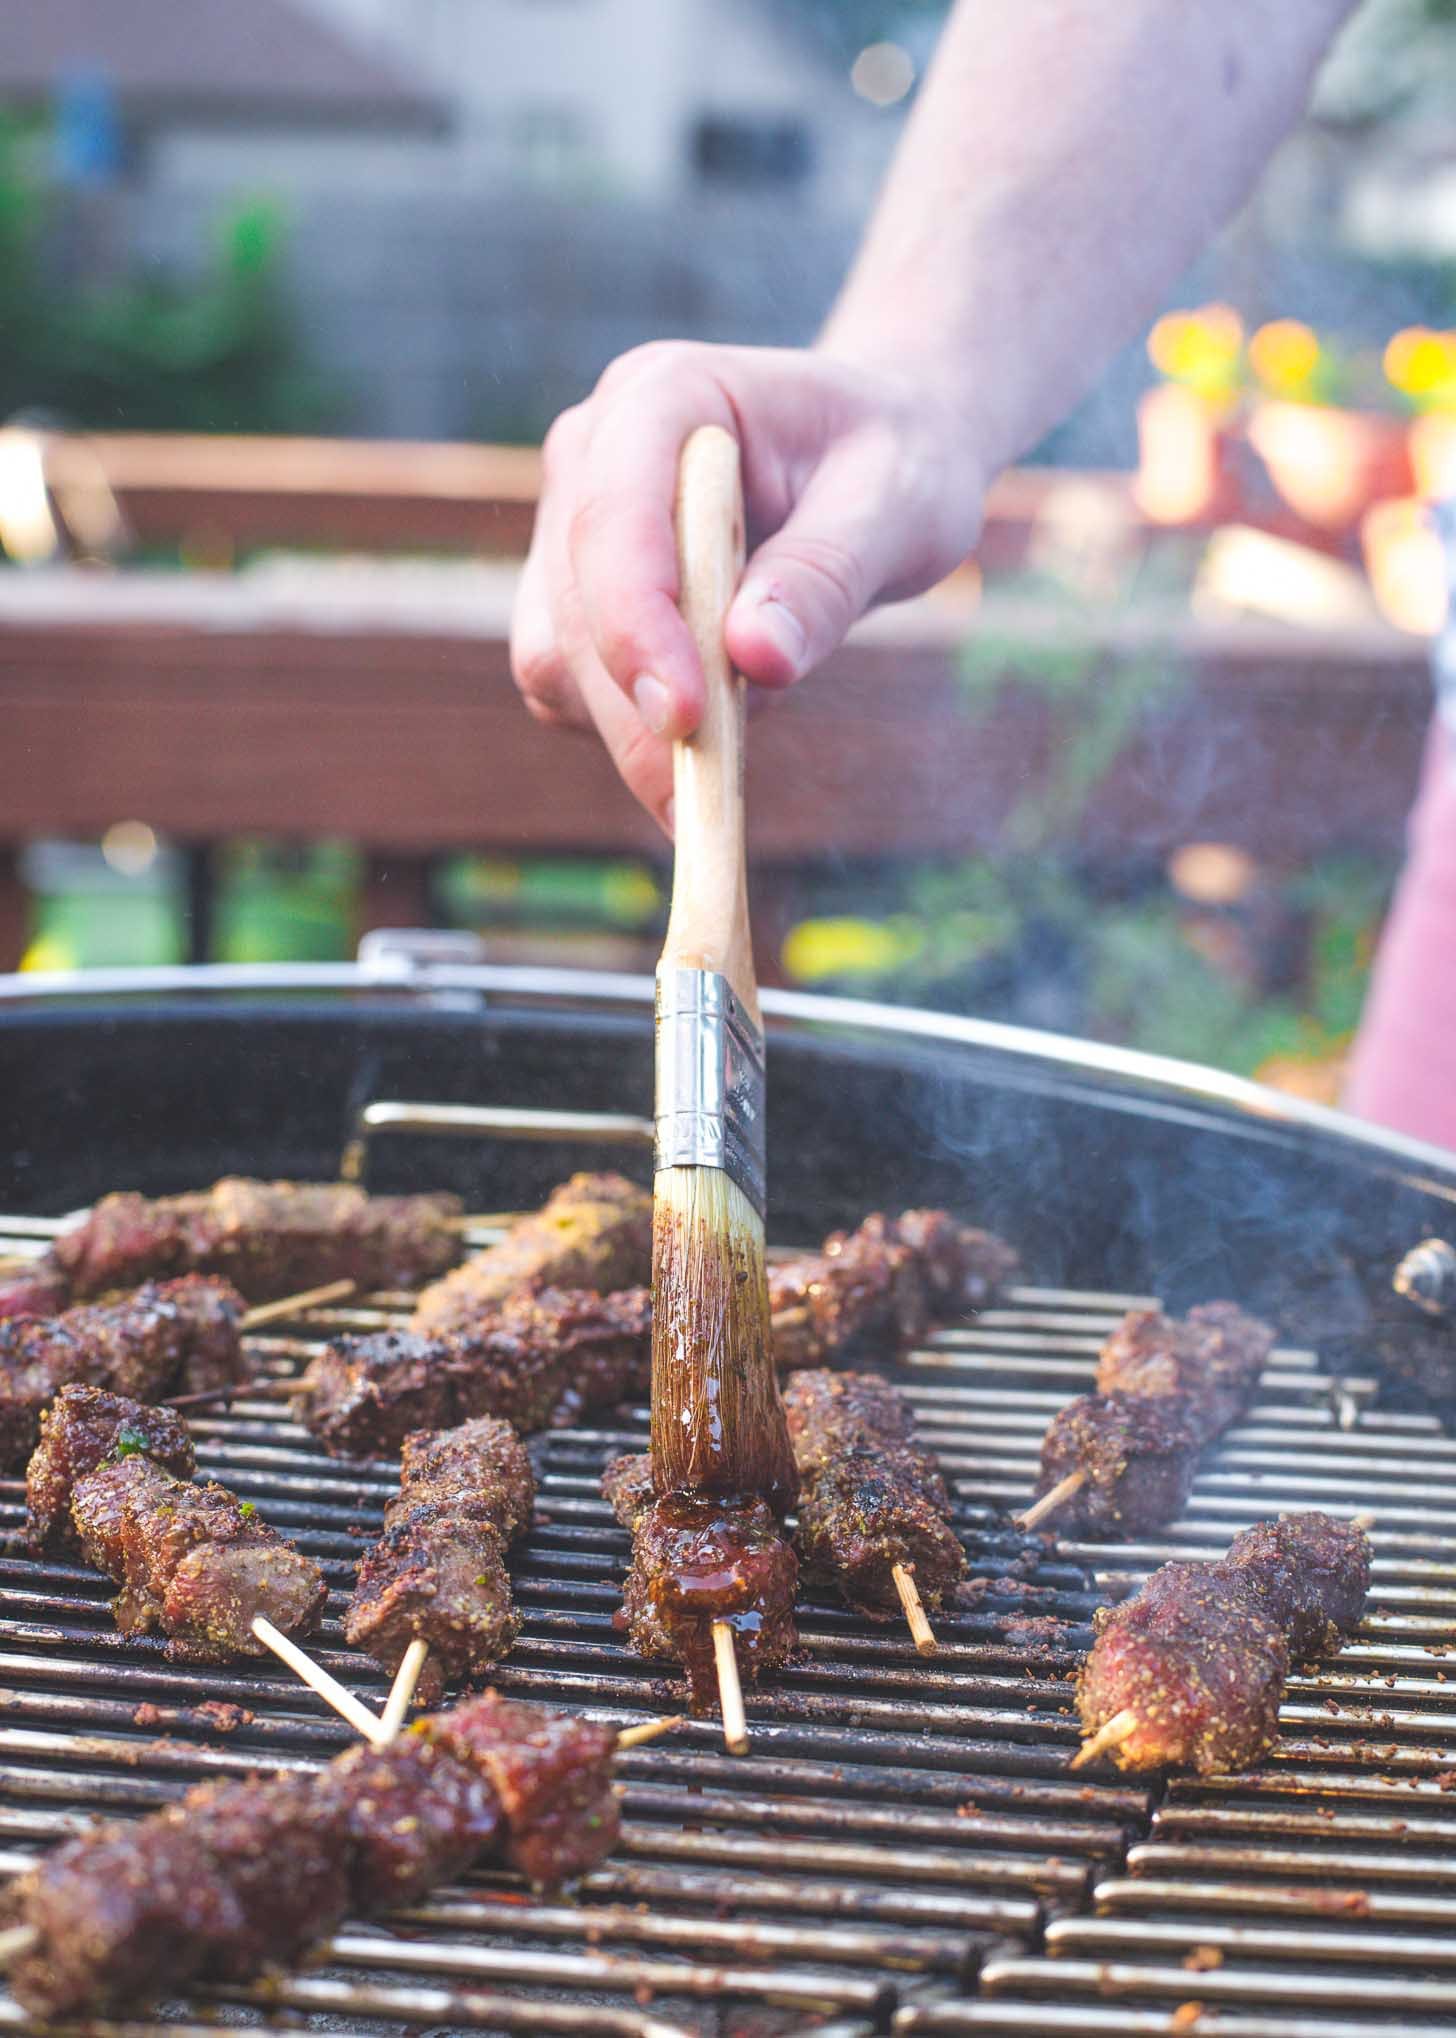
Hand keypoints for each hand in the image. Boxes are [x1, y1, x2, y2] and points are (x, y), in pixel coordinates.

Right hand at [510, 342, 985, 826]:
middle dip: (633, 711)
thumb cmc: (893, 466)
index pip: (613, 516)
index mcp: (662, 395)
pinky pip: (573, 690)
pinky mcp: (574, 600)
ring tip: (740, 744)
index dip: (636, 623)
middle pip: (571, 605)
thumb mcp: (898, 507)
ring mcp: (571, 529)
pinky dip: (633, 734)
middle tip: (708, 808)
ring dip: (631, 731)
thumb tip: (755, 658)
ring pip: (554, 658)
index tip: (684, 719)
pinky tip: (719, 722)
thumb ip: (828, 574)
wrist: (876, 461)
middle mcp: (593, 456)